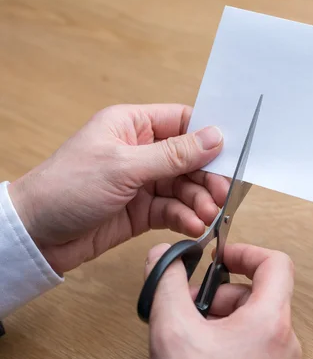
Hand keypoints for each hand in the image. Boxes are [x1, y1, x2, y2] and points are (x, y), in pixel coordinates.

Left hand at [8, 104, 228, 274]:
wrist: (36, 236)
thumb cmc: (66, 187)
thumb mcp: (124, 166)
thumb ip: (173, 154)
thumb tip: (214, 137)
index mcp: (133, 125)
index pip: (183, 122)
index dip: (208, 137)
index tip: (230, 155)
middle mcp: (141, 151)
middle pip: (191, 159)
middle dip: (208, 177)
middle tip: (221, 194)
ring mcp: (144, 182)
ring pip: (186, 187)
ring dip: (200, 201)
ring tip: (207, 216)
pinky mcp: (143, 210)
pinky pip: (175, 210)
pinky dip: (187, 218)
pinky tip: (194, 226)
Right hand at [145, 242, 301, 358]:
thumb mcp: (173, 333)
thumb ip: (168, 285)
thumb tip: (165, 257)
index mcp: (270, 322)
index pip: (275, 264)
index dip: (246, 251)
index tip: (220, 255)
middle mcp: (283, 341)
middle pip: (258, 293)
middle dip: (219, 293)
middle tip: (189, 305)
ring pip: (252, 320)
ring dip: (220, 317)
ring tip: (190, 335)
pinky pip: (252, 344)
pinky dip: (227, 339)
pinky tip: (200, 356)